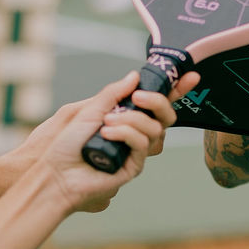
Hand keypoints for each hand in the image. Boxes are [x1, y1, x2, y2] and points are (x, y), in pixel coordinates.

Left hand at [31, 67, 200, 211]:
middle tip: (140, 97)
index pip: (157, 103)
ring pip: (155, 129)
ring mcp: (136, 151)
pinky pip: (142, 144)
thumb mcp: (90, 109)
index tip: (191, 76)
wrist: (57, 172)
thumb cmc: (68, 143)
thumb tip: (135, 76)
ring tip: (106, 124)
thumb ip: (114, 93)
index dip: (177, 90)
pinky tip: (107, 134)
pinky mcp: (134, 166)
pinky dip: (126, 133)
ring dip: (132, 120)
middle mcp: (136, 133)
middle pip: (166, 116)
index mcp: (127, 117)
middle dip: (158, 101)